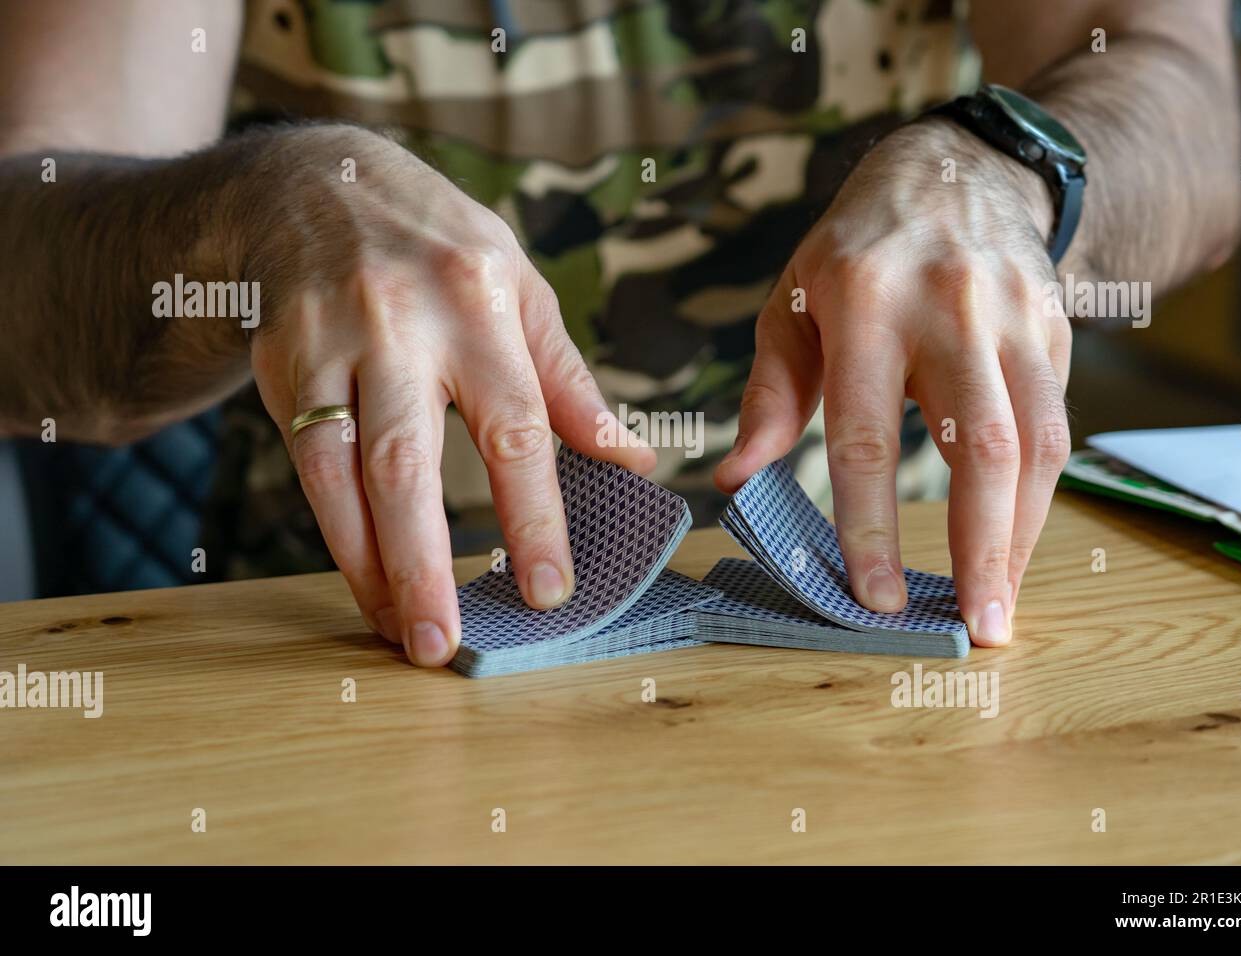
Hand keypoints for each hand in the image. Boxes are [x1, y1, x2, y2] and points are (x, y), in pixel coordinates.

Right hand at [235, 127, 653, 665]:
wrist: (312, 183)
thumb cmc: (438, 245)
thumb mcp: (519, 285)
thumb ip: (569, 379)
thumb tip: (632, 461)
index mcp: (479, 302)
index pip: (516, 426)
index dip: (533, 516)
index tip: (549, 589)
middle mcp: (399, 323)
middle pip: (410, 462)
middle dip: (426, 563)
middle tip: (447, 643)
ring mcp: (328, 344)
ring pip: (342, 474)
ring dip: (371, 566)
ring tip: (404, 635)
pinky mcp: (281, 365)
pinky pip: (306, 467)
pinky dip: (337, 536)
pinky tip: (366, 585)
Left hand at [715, 118, 1071, 645]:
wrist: (955, 172)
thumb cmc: (854, 251)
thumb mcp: (790, 304)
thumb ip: (768, 395)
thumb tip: (735, 481)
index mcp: (865, 304)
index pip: (865, 435)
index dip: (870, 524)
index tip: (873, 597)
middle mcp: (950, 308)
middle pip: (978, 443)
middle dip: (979, 545)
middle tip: (976, 626)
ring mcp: (1014, 315)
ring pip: (1037, 441)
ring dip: (1023, 533)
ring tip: (1001, 602)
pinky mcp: (1056, 328)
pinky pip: (1058, 423)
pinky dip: (1040, 493)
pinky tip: (1015, 541)